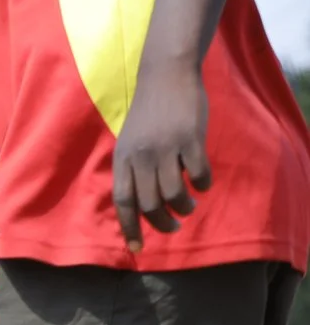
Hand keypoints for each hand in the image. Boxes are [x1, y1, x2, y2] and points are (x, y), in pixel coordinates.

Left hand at [113, 64, 213, 252]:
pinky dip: (202, 185)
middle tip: (173, 226)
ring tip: (188, 206)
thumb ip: (133, 169)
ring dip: (183, 207)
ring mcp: (166, 148)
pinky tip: (203, 185)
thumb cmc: (149, 113)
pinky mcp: (190, 139)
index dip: (129, 227)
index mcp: (123, 159)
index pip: (122, 202)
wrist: (166, 76)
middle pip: (149, 204)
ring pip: (174, 193)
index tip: (137, 248)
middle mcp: (141, 156)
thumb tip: (140, 205)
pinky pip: (198, 174)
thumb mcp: (130, 142)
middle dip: (162, 222)